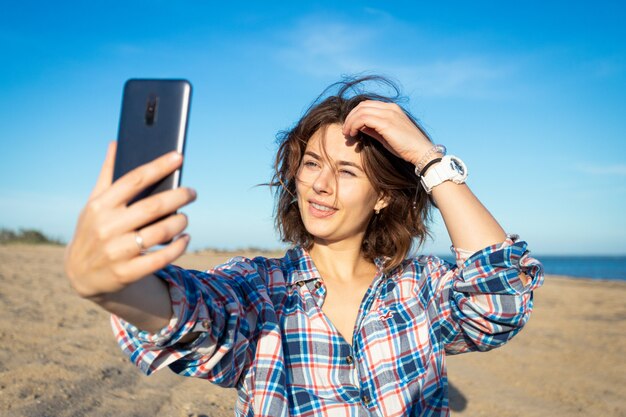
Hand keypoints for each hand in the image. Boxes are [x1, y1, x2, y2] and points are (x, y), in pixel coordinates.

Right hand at [64, 141, 196, 298]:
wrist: (80, 275)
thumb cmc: (93, 230)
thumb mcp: (94, 204)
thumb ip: (107, 175)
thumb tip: (116, 143)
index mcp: (100, 206)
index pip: (134, 180)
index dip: (159, 166)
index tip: (178, 157)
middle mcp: (107, 227)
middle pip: (153, 206)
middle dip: (179, 197)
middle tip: (192, 192)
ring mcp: (116, 252)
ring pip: (161, 232)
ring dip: (180, 222)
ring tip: (185, 217)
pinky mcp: (126, 273)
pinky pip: (161, 258)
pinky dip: (178, 247)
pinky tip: (185, 238)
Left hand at [342, 100, 432, 164]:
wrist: (421, 151)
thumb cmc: (405, 147)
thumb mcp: (386, 136)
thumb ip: (373, 129)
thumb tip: (359, 127)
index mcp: (392, 108)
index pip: (368, 105)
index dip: (355, 114)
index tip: (349, 127)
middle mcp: (390, 108)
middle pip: (362, 105)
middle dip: (350, 117)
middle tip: (345, 130)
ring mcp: (389, 114)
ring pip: (361, 110)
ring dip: (350, 122)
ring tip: (347, 133)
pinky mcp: (386, 123)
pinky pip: (363, 118)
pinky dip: (354, 125)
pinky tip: (353, 134)